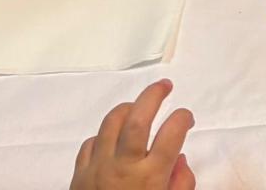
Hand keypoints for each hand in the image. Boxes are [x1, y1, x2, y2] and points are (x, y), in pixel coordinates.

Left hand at [70, 79, 194, 189]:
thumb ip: (180, 185)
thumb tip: (179, 161)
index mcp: (150, 176)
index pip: (172, 132)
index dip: (183, 118)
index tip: (187, 116)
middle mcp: (123, 166)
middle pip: (138, 117)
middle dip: (154, 95)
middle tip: (165, 86)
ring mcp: (98, 169)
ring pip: (110, 123)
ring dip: (127, 108)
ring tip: (138, 105)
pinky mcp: (78, 176)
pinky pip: (90, 144)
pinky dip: (102, 135)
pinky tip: (111, 138)